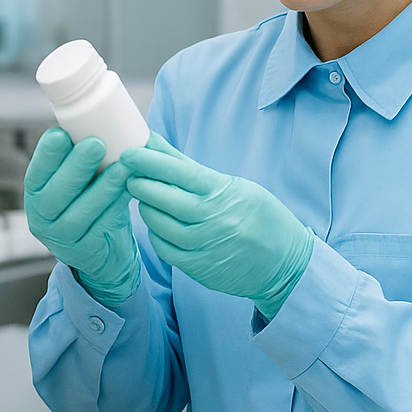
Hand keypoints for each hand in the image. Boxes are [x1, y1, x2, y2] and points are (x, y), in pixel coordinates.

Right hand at [24, 129, 140, 305]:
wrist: (104, 252)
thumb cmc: (90, 203)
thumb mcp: (77, 182)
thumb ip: (79, 158)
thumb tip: (97, 115)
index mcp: (36, 194)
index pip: (36, 173)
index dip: (46, 155)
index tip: (61, 134)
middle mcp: (41, 218)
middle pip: (54, 194)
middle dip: (75, 167)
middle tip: (96, 144)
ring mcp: (61, 238)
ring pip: (80, 212)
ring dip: (102, 187)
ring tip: (122, 166)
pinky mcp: (84, 251)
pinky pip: (102, 226)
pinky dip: (116, 205)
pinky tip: (130, 188)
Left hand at [122, 134, 313, 318]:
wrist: (285, 264)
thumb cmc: (260, 217)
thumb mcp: (234, 185)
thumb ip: (191, 168)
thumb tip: (156, 143)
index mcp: (223, 193)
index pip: (178, 171)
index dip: (149, 161)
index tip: (128, 152)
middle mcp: (212, 219)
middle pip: (162, 197)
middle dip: (140, 182)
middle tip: (127, 173)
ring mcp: (203, 246)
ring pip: (158, 223)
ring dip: (146, 207)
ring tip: (144, 196)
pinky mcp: (198, 268)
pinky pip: (163, 247)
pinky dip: (155, 232)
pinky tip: (157, 222)